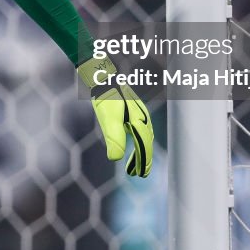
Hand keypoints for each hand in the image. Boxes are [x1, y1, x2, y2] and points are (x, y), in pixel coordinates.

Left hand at [77, 57, 153, 176]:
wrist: (103, 74)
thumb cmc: (106, 95)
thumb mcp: (108, 117)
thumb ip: (114, 137)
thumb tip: (114, 158)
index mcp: (139, 120)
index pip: (144, 145)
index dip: (143, 161)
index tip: (140, 175)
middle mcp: (142, 117)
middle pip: (146, 142)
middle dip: (143, 160)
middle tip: (138, 174)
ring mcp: (138, 113)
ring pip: (143, 137)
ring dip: (140, 153)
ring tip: (132, 167)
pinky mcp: (132, 110)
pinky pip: (138, 130)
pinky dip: (136, 141)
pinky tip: (129, 145)